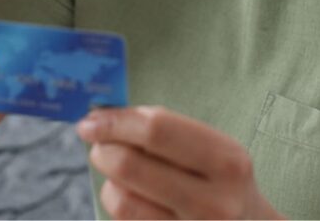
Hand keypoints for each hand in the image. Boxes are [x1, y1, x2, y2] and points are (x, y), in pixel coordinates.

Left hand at [76, 105, 285, 219]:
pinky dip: (118, 203)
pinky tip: (129, 194)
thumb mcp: (215, 150)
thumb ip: (167, 131)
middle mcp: (214, 200)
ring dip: (108, 180)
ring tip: (117, 171)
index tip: (92, 119)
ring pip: (121, 201)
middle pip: (131, 166)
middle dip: (103, 149)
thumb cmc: (224, 182)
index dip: (117, 121)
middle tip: (97, 144)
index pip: (157, 130)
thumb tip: (106, 115)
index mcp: (227, 160)